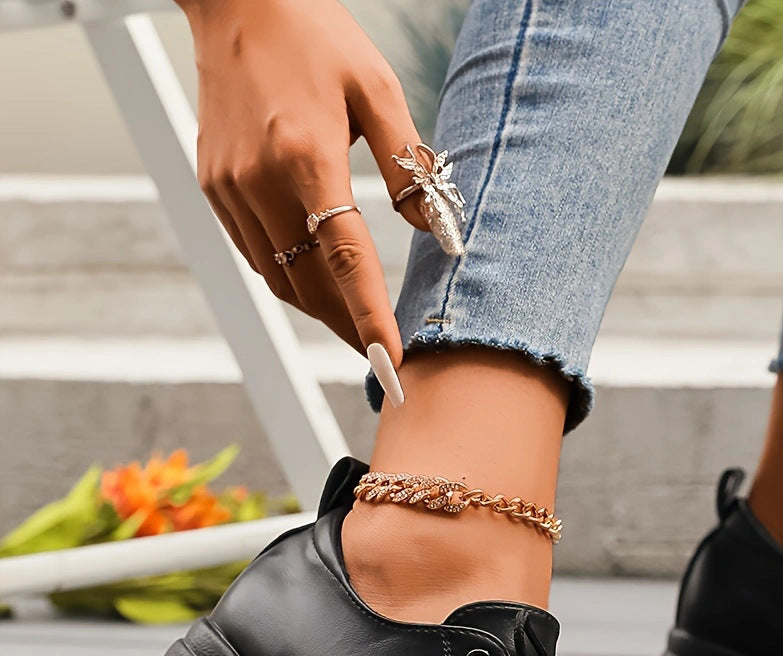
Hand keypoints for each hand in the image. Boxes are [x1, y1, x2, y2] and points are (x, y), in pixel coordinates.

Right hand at [177, 0, 427, 369]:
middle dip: (348, 326)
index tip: (389, 361)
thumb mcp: (377, 88)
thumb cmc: (316, 36)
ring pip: (279, 278)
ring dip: (320, 308)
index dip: (369, 316)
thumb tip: (437, 230)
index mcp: (306, 155)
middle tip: (382, 354)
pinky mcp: (213, 187)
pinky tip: (318, 281)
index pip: (346, 258)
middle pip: (310, 283)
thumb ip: (408, 164)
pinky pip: (257, 254)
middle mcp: (260, 180)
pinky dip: (290, 277)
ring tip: (356, 324)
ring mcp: (229, 187)